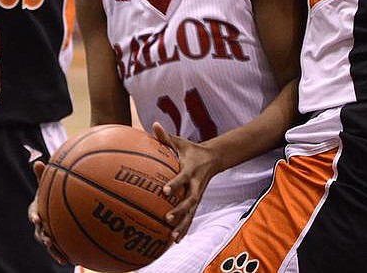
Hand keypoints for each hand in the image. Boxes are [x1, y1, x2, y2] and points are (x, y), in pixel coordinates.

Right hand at [28, 161, 70, 265]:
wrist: (51, 205)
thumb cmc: (48, 193)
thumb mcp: (45, 183)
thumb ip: (42, 175)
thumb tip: (38, 162)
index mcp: (37, 209)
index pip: (33, 213)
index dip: (34, 216)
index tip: (36, 218)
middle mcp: (40, 224)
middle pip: (39, 232)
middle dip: (44, 237)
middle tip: (49, 240)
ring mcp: (47, 233)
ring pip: (49, 244)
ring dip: (54, 251)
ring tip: (61, 257)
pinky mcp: (56, 241)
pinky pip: (58, 249)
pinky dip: (64, 255)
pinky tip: (74, 262)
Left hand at [152, 122, 221, 242]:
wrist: (212, 159)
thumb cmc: (190, 149)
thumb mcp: (180, 142)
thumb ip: (166, 137)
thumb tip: (154, 125)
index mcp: (190, 170)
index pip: (183, 178)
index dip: (175, 184)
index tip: (164, 191)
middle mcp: (195, 185)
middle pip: (190, 200)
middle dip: (179, 211)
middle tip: (167, 219)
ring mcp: (197, 195)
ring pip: (191, 213)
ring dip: (183, 225)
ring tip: (172, 237)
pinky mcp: (196, 202)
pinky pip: (190, 217)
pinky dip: (184, 229)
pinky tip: (174, 241)